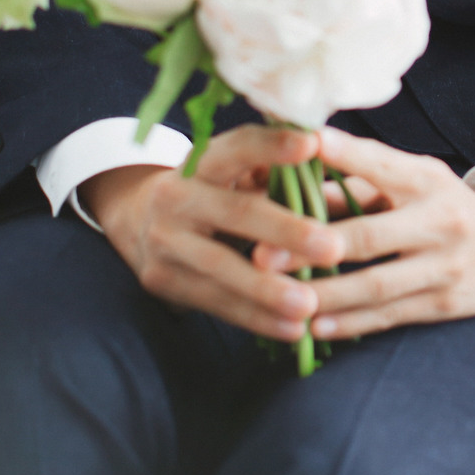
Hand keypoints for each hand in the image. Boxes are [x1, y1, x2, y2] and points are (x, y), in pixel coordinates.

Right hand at [83, 125, 343, 340]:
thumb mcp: (233, 172)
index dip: (272, 145)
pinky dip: (257, 319)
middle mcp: (177, 195)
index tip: (312, 145)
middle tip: (333, 248)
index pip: (238, 147)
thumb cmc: (214, 192)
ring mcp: (164, 240)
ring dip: (269, 290)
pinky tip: (293, 330)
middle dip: (287, 231)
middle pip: (236, 212)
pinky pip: (215, 303)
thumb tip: (328, 164)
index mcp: (202, 161)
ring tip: (311, 304)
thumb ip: (271, 172)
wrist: (140, 222)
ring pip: (222, 267)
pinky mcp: (162, 280)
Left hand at [250, 126, 474, 339]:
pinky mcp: (444, 303)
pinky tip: (315, 326)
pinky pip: (389, 316)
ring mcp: (444, 266)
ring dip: (325, 294)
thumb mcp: (410, 180)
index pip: (381, 164)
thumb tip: (294, 180)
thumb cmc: (441, 203)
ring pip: (376, 285)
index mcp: (426, 180)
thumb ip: (355, 183)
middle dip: (314, 247)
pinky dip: (350, 323)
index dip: (344, 154)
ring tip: (282, 298)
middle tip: (263, 255)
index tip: (305, 144)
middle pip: (370, 236)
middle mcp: (438, 221)